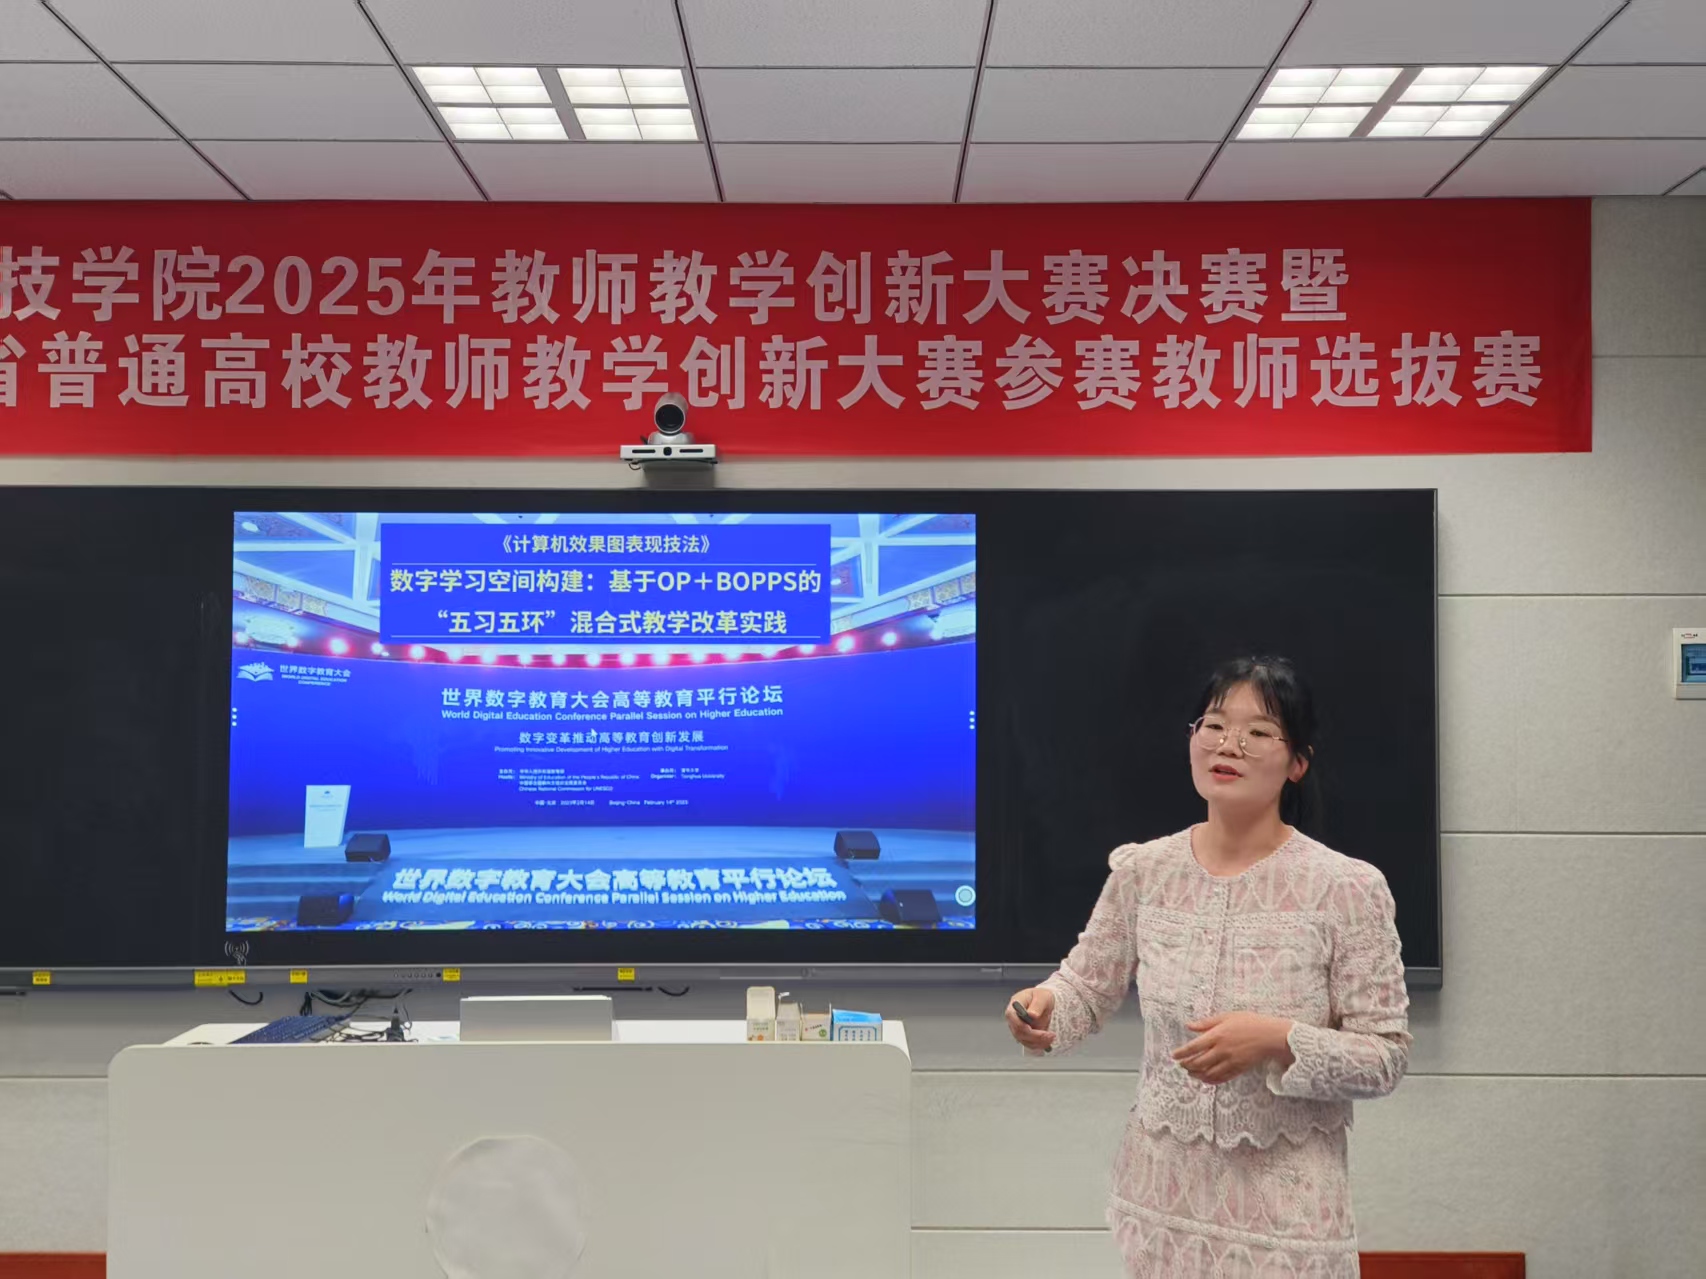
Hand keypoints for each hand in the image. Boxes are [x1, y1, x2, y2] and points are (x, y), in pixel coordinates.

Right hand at [1004, 986, 1055, 1053]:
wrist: (1044, 1003)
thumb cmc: (1041, 997)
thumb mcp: (1043, 997)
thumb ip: (1037, 1005)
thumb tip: (1031, 1014)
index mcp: (1015, 1005)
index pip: (1011, 1016)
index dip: (1021, 1025)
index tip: (1033, 1029)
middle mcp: (1014, 1018)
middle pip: (1018, 1031)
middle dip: (1034, 1036)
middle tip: (1049, 1035)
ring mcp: (1018, 1028)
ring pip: (1024, 1040)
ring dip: (1038, 1042)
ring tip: (1051, 1037)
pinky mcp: (1024, 1035)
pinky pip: (1029, 1044)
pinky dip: (1039, 1044)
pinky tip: (1048, 1040)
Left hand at [1172, 1012, 1293, 1083]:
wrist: (1270, 1036)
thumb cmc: (1249, 1022)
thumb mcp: (1226, 1017)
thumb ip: (1206, 1023)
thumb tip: (1189, 1025)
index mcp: (1216, 1035)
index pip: (1193, 1047)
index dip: (1181, 1053)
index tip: (1173, 1056)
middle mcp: (1221, 1050)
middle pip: (1198, 1062)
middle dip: (1187, 1065)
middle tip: (1181, 1065)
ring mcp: (1230, 1062)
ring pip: (1208, 1073)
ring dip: (1196, 1074)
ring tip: (1190, 1073)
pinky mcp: (1238, 1069)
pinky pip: (1221, 1078)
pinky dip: (1210, 1080)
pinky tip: (1205, 1079)